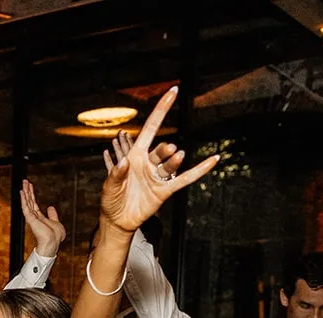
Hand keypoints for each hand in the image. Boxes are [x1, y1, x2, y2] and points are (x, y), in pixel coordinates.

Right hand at [19, 180, 65, 256]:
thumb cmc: (55, 237)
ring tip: (23, 183)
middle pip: (29, 200)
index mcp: (39, 217)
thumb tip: (50, 207)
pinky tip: (22, 192)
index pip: (34, 203)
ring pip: (27, 202)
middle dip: (27, 190)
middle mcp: (34, 216)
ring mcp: (32, 217)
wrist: (53, 243)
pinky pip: (26, 207)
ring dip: (25, 192)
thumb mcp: (56, 222)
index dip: (32, 194)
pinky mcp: (31, 218)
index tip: (30, 186)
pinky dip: (24, 199)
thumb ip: (52, 215)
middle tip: (25, 181)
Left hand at [97, 87, 218, 234]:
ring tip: (177, 155)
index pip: (150, 127)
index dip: (161, 109)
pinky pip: (184, 179)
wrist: (116, 220)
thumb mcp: (109, 186)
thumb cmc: (110, 199)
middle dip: (165, 150)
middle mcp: (148, 163)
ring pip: (171, 164)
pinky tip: (213, 160)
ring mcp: (157, 176)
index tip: (173, 91)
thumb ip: (115, 174)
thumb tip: (124, 162)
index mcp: (135, 155)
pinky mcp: (164, 191)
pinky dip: (199, 171)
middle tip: (169, 149)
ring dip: (174, 160)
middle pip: (161, 150)